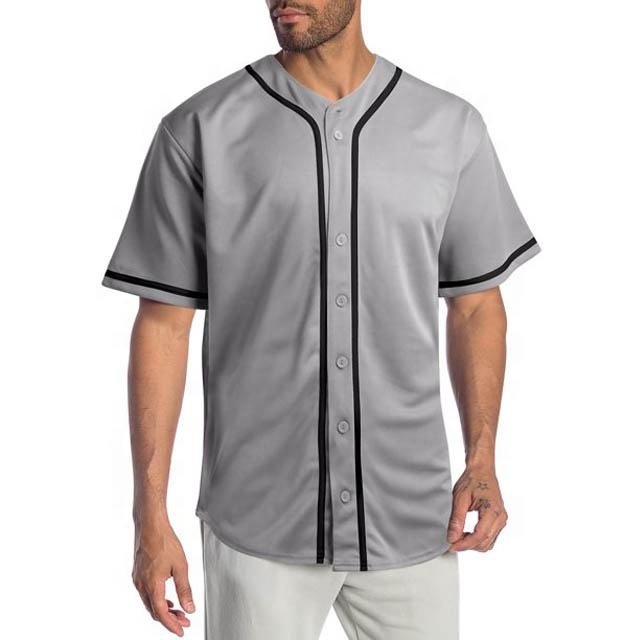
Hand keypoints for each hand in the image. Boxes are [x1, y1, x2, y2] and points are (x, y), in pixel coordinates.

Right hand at [132, 520, 194, 635]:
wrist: (150, 525)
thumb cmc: (164, 541)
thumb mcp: (180, 566)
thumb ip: (185, 589)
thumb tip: (190, 607)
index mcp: (152, 585)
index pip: (161, 614)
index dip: (172, 625)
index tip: (181, 630)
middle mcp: (141, 585)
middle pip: (154, 611)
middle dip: (169, 619)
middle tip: (184, 621)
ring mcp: (138, 579)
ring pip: (149, 603)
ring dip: (163, 610)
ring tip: (178, 611)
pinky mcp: (138, 573)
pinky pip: (146, 594)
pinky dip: (157, 600)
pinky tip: (167, 598)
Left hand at [447, 466, 507, 551]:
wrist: (482, 470)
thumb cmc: (472, 480)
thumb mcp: (460, 498)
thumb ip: (456, 519)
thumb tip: (452, 537)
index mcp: (493, 510)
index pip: (479, 536)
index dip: (464, 544)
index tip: (452, 546)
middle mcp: (500, 517)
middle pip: (485, 542)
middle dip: (468, 545)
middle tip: (452, 541)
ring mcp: (501, 519)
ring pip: (488, 542)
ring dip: (473, 543)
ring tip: (458, 536)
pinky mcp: (499, 520)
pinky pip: (490, 537)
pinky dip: (478, 539)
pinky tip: (466, 534)